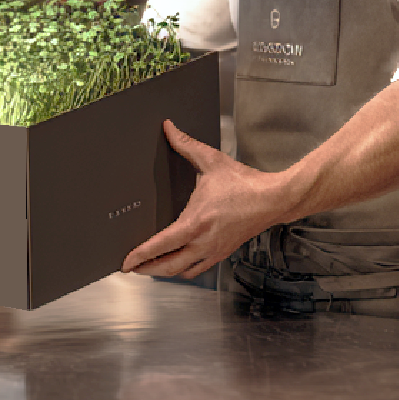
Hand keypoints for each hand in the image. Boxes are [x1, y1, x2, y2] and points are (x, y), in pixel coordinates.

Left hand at [122, 120, 292, 279]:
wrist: (273, 199)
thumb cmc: (245, 183)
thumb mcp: (211, 160)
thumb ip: (186, 144)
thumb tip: (168, 128)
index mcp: (196, 222)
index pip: (160, 245)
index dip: (140, 255)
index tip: (125, 262)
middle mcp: (203, 242)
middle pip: (168, 266)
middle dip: (146, 269)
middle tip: (131, 268)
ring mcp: (213, 250)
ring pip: (182, 271)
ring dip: (164, 272)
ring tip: (149, 268)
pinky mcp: (222, 253)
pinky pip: (198, 269)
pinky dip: (183, 270)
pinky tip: (178, 263)